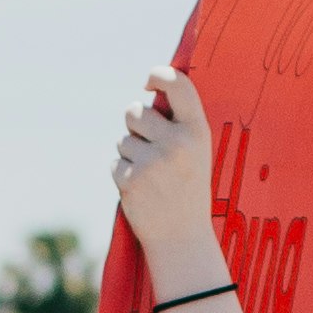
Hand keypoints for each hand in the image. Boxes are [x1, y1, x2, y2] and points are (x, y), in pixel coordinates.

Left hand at [115, 72, 226, 284]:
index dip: (158, 75)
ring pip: (123, 140)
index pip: (178, 84)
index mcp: (197, 130)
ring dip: (130, 154)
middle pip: (135, 111)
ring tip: (152, 176)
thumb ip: (178, 121)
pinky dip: (123, 174)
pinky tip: (143, 190)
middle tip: (150, 147)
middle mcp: (176, 143)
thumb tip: (150, 90)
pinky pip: (115, 163)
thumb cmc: (188, 186)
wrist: (183, 236)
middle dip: (135, 125)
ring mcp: (153, 163)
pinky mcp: (132, 181)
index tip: (148, 83)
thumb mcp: (195, 150)